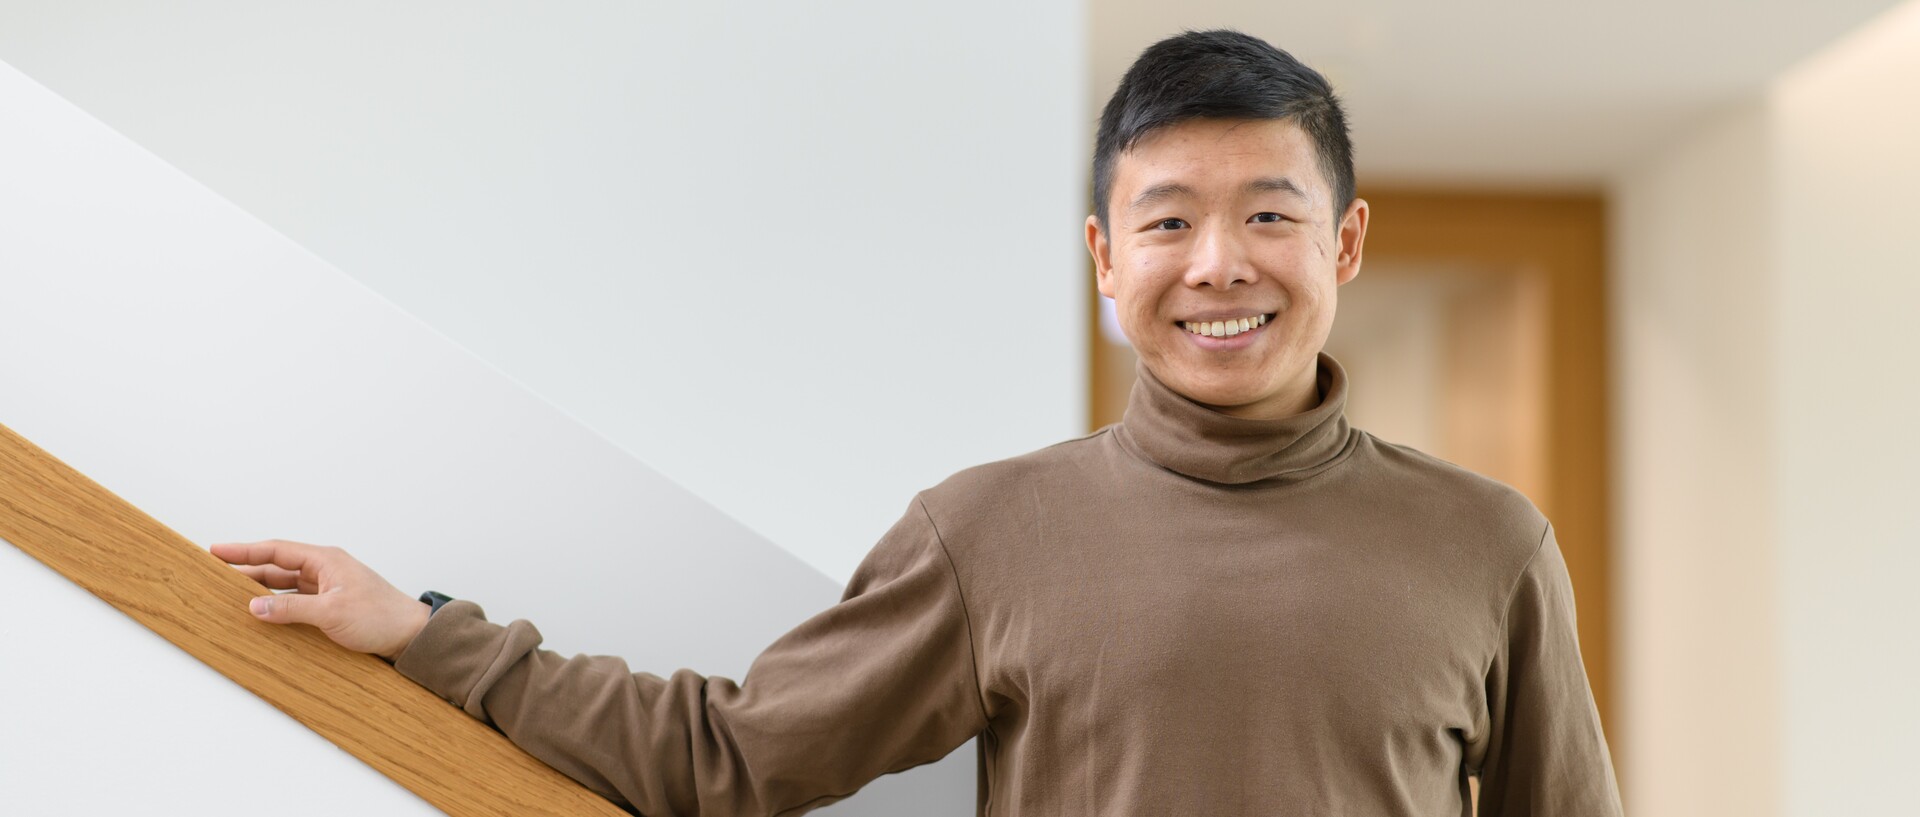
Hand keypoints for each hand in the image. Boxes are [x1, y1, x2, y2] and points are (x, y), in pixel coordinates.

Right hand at [209, 539, 430, 659]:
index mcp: (326, 560)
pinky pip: (296, 601)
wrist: (410, 635)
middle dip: (247, 569)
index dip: (245, 551)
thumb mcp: (332, 612)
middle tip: (215, 574)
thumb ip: (291, 608)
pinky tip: (262, 614)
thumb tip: (255, 605)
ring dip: (260, 590)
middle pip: (277, 566)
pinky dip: (278, 606)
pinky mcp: (330, 605)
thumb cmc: (381, 616)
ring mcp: (328, 587)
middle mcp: (325, 569)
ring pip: (285, 585)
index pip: (276, 550)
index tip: (217, 551)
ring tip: (230, 595)